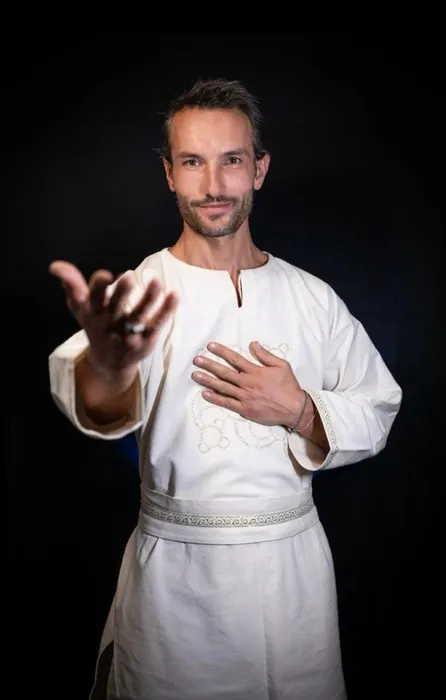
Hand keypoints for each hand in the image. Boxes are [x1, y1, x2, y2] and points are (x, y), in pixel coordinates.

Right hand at [49, 260, 177, 382]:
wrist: (109, 361)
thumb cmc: (95, 324)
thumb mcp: (80, 306)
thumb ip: (71, 284)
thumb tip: (55, 266)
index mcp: (94, 313)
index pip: (93, 300)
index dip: (98, 288)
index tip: (104, 275)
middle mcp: (111, 323)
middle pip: (116, 309)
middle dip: (121, 294)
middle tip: (129, 277)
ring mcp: (129, 332)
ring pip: (140, 316)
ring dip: (148, 299)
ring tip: (157, 282)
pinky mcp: (146, 339)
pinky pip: (157, 324)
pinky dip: (166, 311)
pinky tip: (174, 295)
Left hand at [192, 341, 303, 427]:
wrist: (294, 408)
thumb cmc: (289, 386)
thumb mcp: (281, 365)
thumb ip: (265, 355)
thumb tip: (252, 344)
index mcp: (256, 371)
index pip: (235, 359)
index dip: (221, 352)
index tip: (210, 346)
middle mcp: (248, 383)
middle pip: (224, 372)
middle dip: (209, 365)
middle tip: (196, 360)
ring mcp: (245, 397)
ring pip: (223, 387)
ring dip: (208, 380)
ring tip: (195, 375)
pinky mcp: (245, 410)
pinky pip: (227, 403)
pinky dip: (216, 399)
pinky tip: (205, 394)